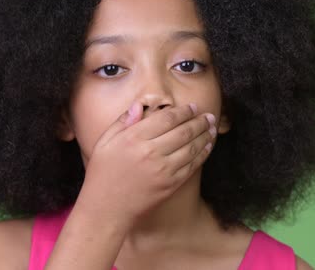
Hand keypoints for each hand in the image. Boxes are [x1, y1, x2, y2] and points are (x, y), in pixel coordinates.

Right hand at [76, 101, 216, 228]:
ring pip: (192, 147)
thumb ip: (122, 122)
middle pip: (183, 131)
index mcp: (134, 138)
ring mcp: (163, 169)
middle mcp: (151, 152)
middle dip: (199, 121)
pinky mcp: (171, 184)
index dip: (183, 111)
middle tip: (208, 115)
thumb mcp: (104, 142)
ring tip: (211, 128)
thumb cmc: (102, 174)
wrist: (107, 209)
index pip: (166, 118)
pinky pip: (192, 165)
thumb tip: (139, 105)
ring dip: (205, 136)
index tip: (192, 107)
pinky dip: (202, 154)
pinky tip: (207, 146)